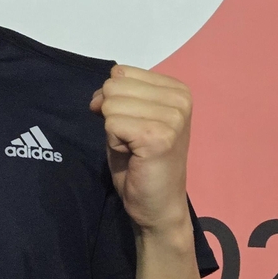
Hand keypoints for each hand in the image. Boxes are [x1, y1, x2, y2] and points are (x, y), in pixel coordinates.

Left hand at [89, 64, 191, 232]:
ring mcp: (173, 117)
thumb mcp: (127, 119)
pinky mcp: (159, 136)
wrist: (158, 205)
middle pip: (113, 86)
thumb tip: (97, 96)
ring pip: (110, 105)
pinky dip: (114, 142)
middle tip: (131, 140)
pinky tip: (133, 155)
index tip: (129, 124)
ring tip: (133, 148)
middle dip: (111, 115)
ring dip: (113, 131)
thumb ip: (115, 98)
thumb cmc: (141, 163)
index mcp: (177, 89)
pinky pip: (112, 124)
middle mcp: (180, 99)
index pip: (121, 72)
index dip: (112, 98)